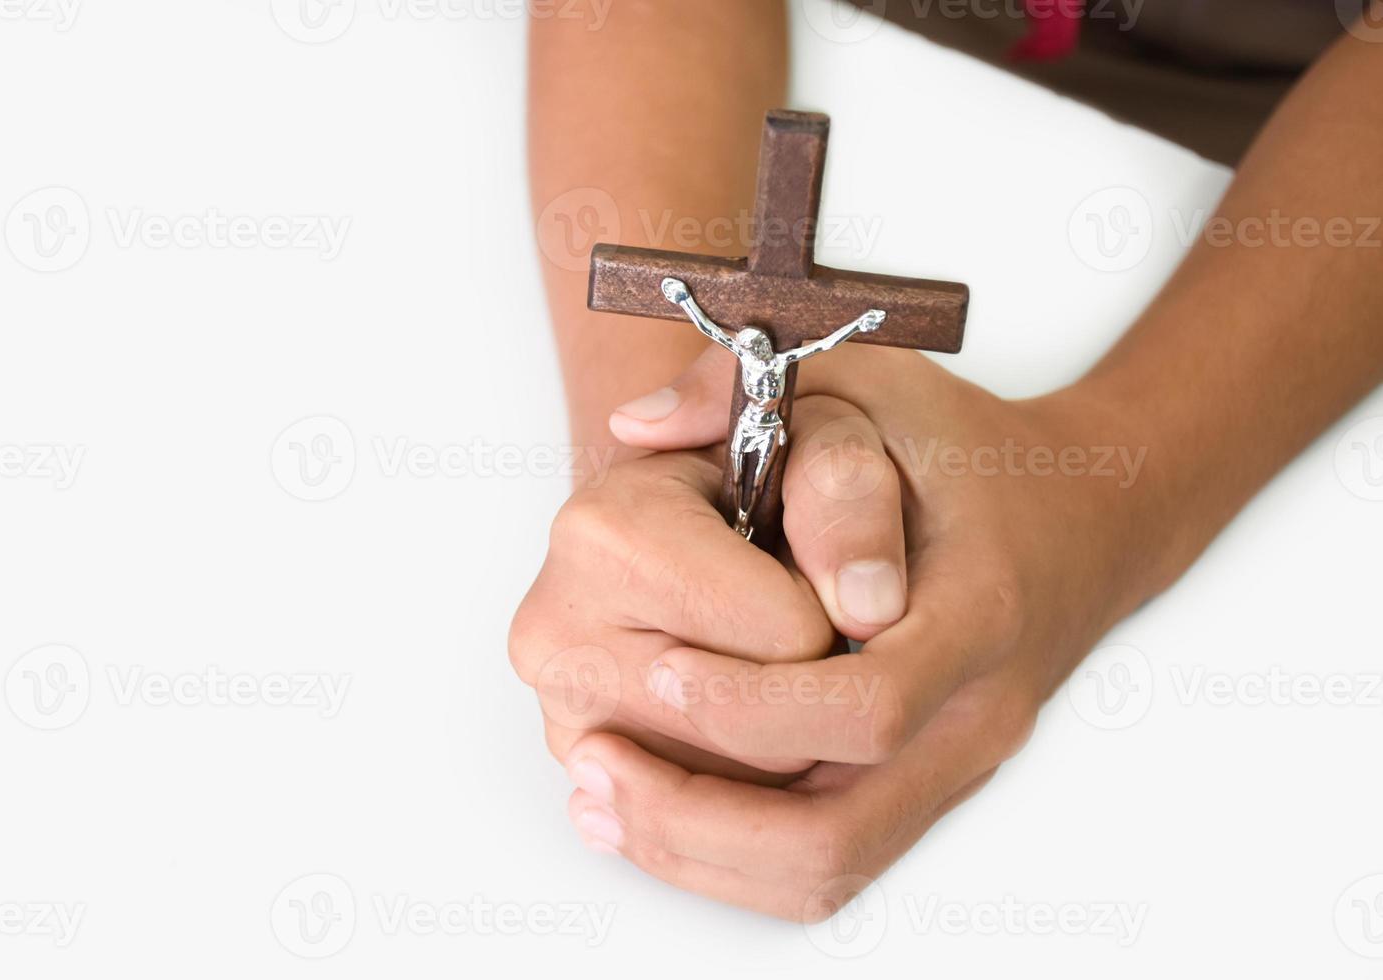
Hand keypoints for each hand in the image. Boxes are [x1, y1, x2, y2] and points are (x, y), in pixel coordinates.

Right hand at [509, 371, 921, 784]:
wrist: (704, 493)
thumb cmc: (770, 458)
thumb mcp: (829, 421)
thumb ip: (848, 486)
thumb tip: (870, 603)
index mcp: (605, 533)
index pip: (786, 639)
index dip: (834, 613)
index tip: (813, 568)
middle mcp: (558, 634)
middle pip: (763, 737)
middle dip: (817, 687)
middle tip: (796, 613)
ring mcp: (565, 716)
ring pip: (745, 797)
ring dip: (798, 743)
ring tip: (769, 651)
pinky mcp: (590, 776)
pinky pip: (713, 830)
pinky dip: (761, 784)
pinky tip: (751, 706)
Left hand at [583, 342, 1157, 919]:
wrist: (1076, 523)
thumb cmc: (953, 451)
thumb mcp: (860, 382)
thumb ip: (746, 391)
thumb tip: (638, 427)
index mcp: (978, 606)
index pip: (861, 705)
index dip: (746, 701)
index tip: (660, 663)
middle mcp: (977, 708)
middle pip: (832, 824)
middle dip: (697, 803)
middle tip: (594, 757)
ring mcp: (958, 765)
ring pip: (824, 867)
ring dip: (700, 849)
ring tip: (600, 798)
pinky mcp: (926, 792)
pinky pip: (827, 867)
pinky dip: (729, 860)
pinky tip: (642, 818)